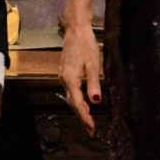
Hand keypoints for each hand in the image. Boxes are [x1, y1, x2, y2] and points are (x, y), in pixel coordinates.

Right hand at [61, 21, 103, 135]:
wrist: (76, 30)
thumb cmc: (85, 45)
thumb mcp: (93, 64)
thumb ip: (94, 83)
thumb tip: (96, 101)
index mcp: (71, 80)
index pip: (78, 103)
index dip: (85, 117)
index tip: (92, 128)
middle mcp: (64, 80)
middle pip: (72, 103)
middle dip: (82, 117)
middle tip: (91, 130)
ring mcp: (63, 76)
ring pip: (71, 98)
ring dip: (79, 109)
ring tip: (88, 120)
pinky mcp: (65, 72)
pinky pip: (71, 91)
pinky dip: (77, 99)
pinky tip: (84, 102)